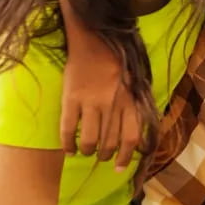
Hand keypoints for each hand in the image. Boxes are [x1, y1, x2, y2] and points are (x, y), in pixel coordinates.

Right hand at [56, 0, 143, 170]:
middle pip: (110, 143)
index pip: (132, 137)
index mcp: (131, 100)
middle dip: (105, 155)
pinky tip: (68, 149)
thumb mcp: (134, 81)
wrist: (94, 37)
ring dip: (88, 151)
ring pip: (90, 140)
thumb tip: (137, 129)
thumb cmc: (117, 59)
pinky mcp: (71, 98)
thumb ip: (135, 104)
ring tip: (86, 152)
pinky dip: (67, 143)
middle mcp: (113, 104)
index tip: (120, 167)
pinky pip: (68, 128)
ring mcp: (90, 102)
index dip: (126, 156)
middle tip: (102, 158)